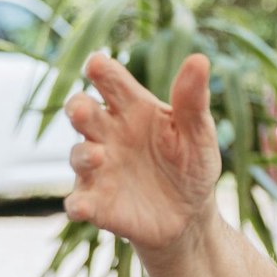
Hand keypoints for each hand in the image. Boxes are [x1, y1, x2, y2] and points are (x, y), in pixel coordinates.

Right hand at [62, 53, 221, 253]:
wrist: (190, 216)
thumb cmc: (190, 165)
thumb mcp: (198, 133)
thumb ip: (192, 100)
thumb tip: (199, 60)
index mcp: (132, 108)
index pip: (112, 82)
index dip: (102, 71)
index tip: (97, 64)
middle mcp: (108, 134)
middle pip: (84, 113)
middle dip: (78, 108)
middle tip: (80, 108)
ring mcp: (99, 169)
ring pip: (79, 156)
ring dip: (83, 155)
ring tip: (98, 155)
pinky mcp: (97, 204)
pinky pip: (80, 202)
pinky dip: (77, 204)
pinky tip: (79, 208)